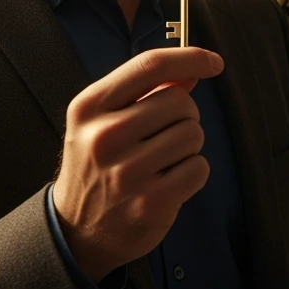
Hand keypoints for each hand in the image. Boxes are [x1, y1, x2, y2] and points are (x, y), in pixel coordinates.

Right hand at [52, 46, 224, 281]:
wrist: (75, 232)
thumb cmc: (98, 166)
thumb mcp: (104, 121)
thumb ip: (146, 92)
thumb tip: (192, 70)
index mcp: (90, 107)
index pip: (150, 65)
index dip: (190, 57)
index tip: (213, 62)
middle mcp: (105, 136)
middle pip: (181, 101)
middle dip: (184, 115)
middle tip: (163, 136)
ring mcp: (128, 172)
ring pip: (194, 134)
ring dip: (188, 146)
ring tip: (162, 161)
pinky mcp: (151, 202)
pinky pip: (199, 167)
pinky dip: (193, 173)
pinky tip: (168, 181)